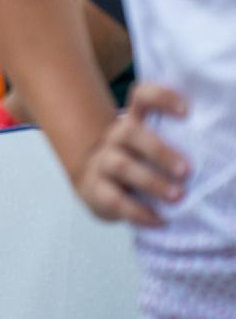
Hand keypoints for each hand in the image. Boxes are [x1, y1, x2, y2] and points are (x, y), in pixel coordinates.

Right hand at [71, 83, 189, 226]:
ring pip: (121, 165)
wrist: (97, 185)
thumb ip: (179, 143)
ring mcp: (102, 163)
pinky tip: (159, 220)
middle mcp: (116, 137)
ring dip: (151, 181)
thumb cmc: (140, 165)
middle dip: (159, 151)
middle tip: (186, 170)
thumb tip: (226, 150)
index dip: (161, 98)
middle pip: (130, 133)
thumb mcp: (153, 148)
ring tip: (177, 196)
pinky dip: (138, 212)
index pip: (142, 98)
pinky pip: (114, 200)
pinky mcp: (95, 190)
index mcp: (134, 121)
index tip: (186, 112)